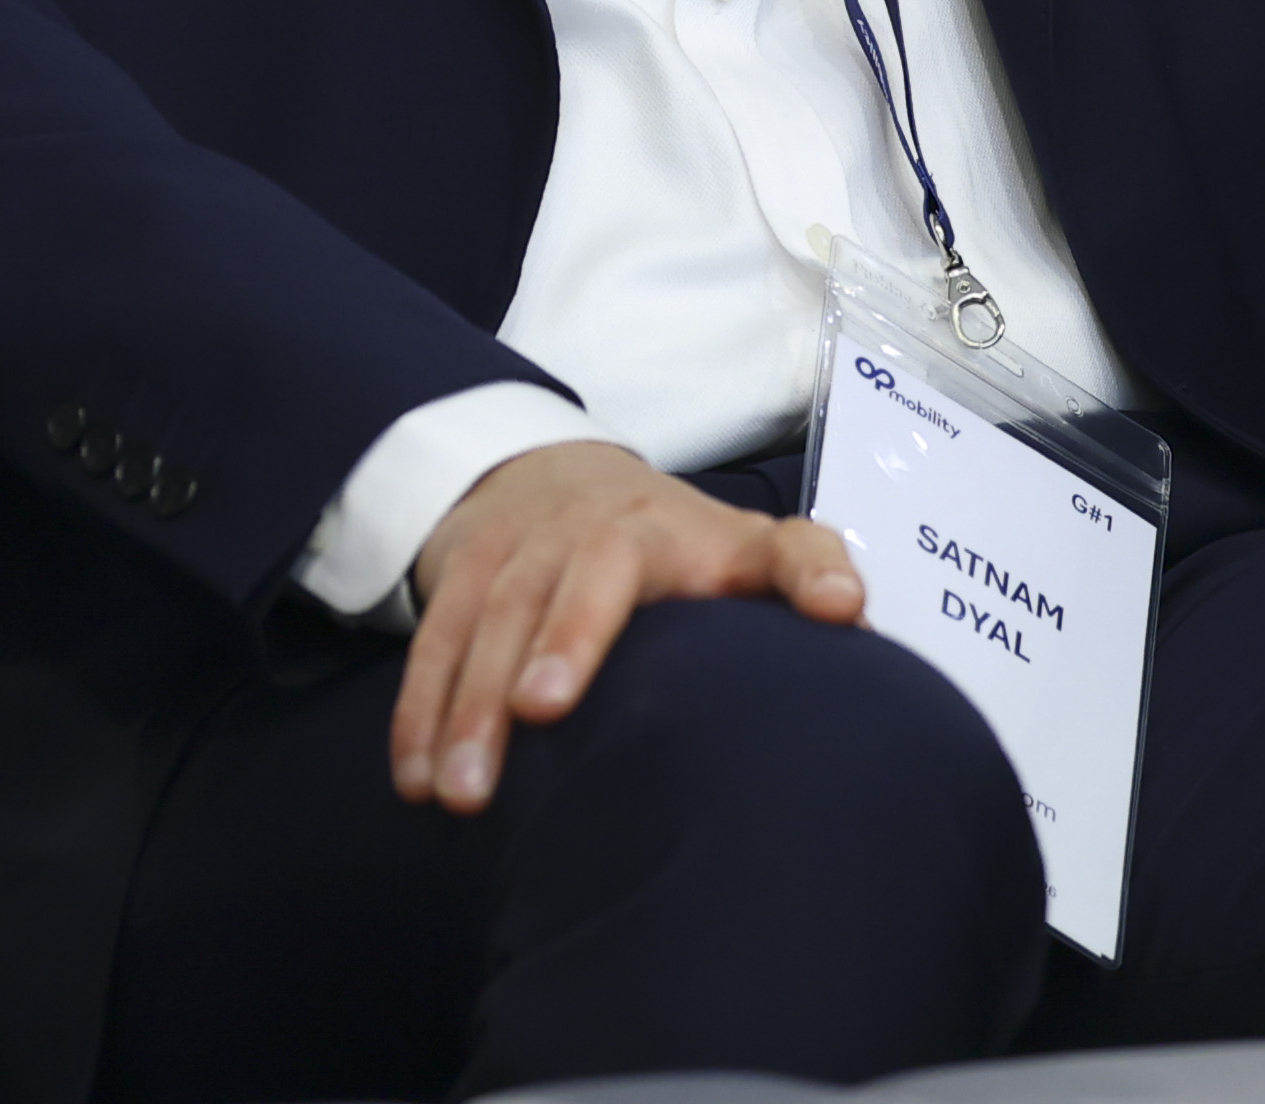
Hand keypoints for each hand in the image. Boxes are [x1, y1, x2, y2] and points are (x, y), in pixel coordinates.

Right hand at [394, 440, 863, 812]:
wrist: (551, 473)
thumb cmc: (673, 540)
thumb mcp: (747, 541)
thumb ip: (806, 565)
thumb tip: (849, 608)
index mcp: (661, 531)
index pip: (646, 558)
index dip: (629, 600)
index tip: (599, 669)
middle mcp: (581, 530)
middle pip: (557, 585)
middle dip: (541, 645)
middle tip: (533, 717)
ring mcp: (512, 550)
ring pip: (484, 618)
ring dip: (464, 704)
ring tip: (459, 791)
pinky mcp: (458, 573)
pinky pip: (432, 640)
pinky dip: (417, 708)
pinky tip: (415, 777)